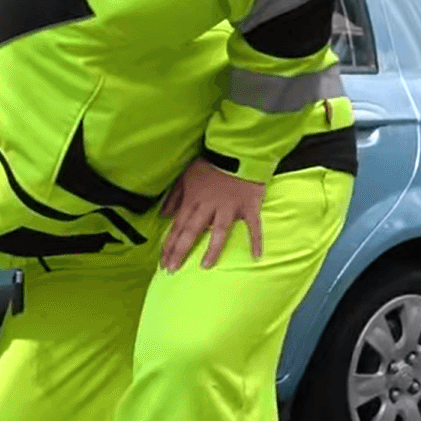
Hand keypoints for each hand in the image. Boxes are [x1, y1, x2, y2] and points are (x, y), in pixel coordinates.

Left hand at [159, 157, 265, 271]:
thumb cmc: (210, 164)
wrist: (237, 151)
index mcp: (193, 201)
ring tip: (205, 266)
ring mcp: (230, 208)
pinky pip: (254, 226)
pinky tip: (257, 256)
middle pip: (192, 232)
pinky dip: (257, 240)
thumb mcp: (185, 176)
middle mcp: (209, 207)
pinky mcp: (249, 207)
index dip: (169, 244)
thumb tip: (163, 215)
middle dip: (180, 251)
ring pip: (219, 231)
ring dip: (212, 249)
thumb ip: (174, 196)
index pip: (178, 226)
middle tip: (172, 270)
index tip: (162, 261)